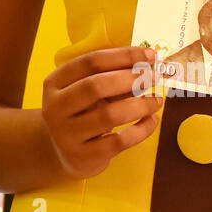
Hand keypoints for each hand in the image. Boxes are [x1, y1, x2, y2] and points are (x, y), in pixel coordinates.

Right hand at [41, 46, 163, 179]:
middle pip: (95, 86)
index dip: (123, 56)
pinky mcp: (83, 157)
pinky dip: (142, 129)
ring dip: (140, 105)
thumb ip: (112, 78)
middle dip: (130, 79)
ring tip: (156, 101)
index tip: (150, 55)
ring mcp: (67, 134)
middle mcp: (55, 107)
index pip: (90, 62)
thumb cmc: (81, 113)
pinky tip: (152, 121)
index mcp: (55, 83)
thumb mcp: (87, 93)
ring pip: (109, 115)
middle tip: (154, 77)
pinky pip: (119, 141)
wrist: (61, 153)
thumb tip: (148, 65)